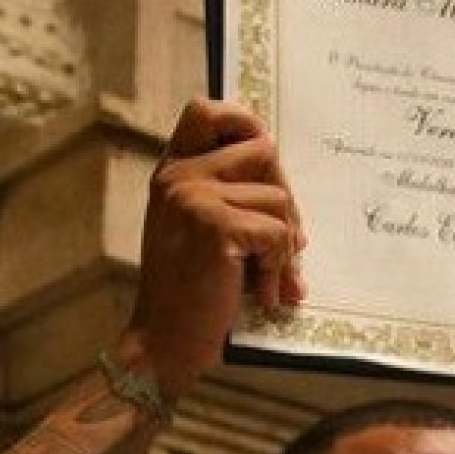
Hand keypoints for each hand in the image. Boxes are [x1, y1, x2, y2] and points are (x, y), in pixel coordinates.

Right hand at [124, 98, 306, 396]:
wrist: (164, 342)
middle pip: (263, 151)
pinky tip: (264, 294)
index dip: (243, 122)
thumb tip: (282, 180)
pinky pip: (277, 232)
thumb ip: (227, 196)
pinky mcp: (214, 226)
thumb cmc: (188, 294)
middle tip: (290, 245)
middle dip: (287, 200)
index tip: (265, 159)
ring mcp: (193, 197)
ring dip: (285, 246)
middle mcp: (179, 176)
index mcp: (172, 172)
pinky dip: (279, 268)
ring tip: (270, 280)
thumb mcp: (200, 230)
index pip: (205, 111)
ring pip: (277, 197)